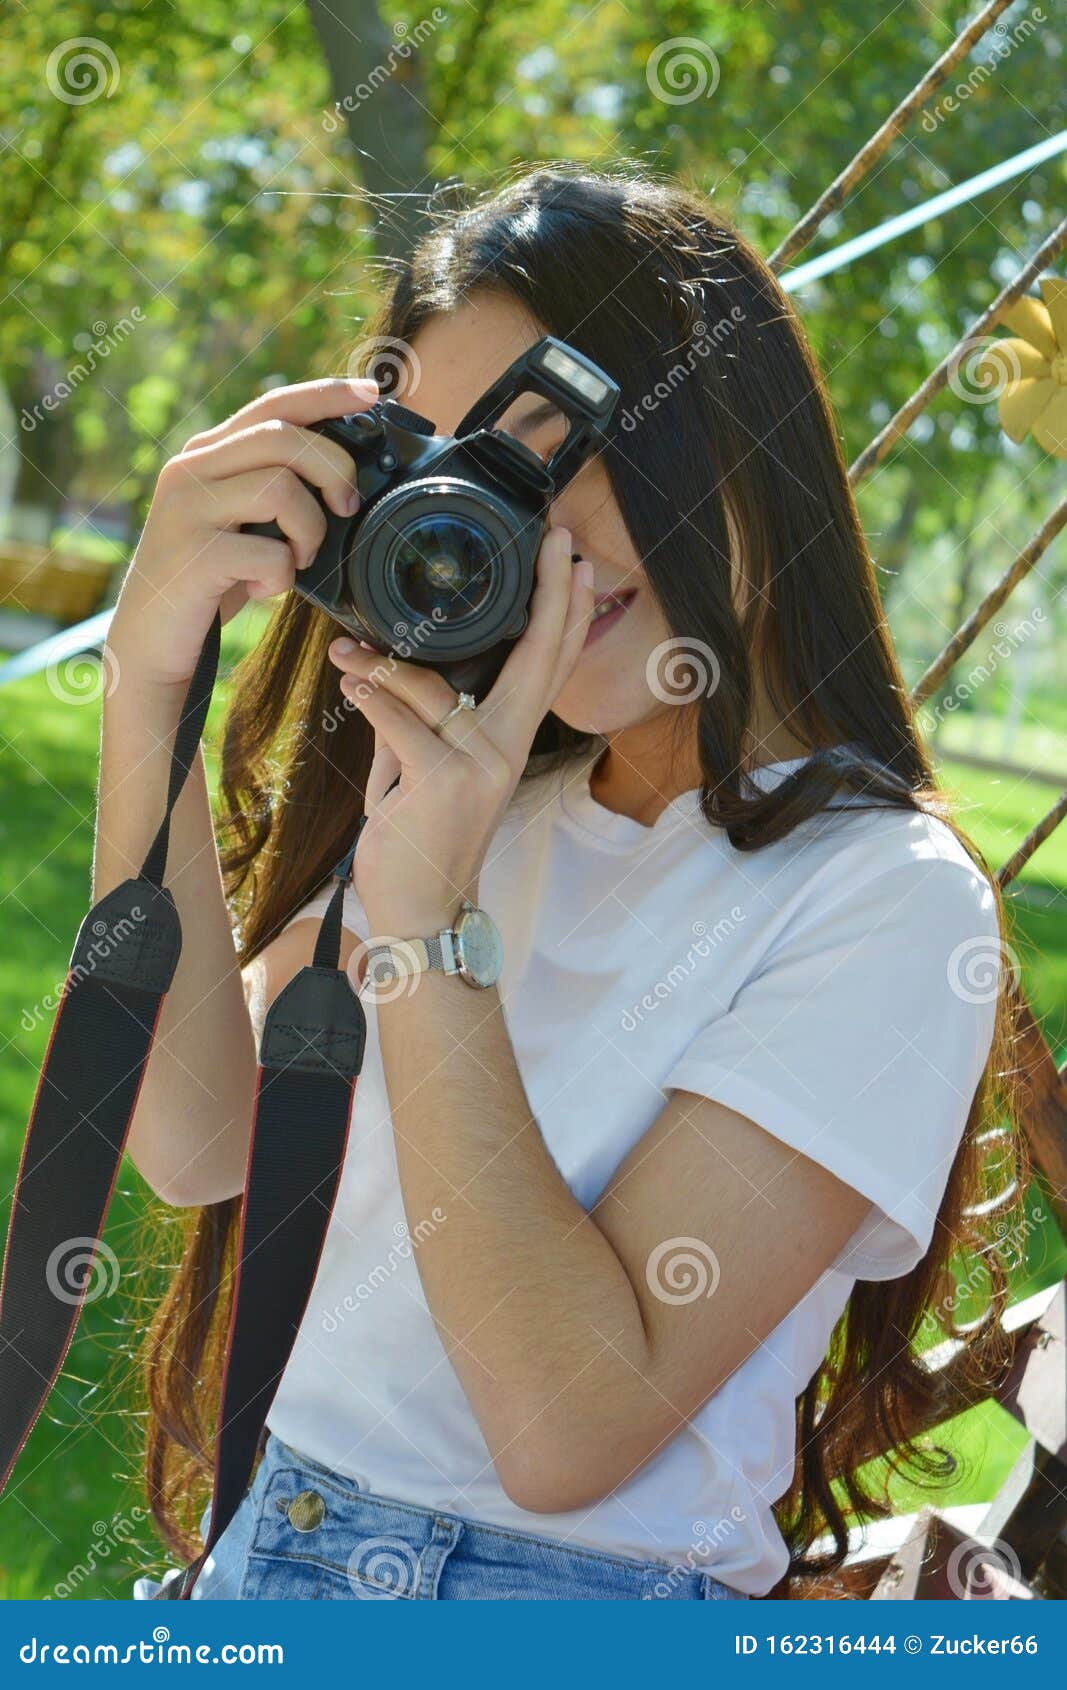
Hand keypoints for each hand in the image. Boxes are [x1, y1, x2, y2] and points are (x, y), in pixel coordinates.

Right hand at [107, 377, 378, 691]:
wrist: (150, 640)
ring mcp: (187, 510)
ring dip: (309, 530)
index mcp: (208, 454)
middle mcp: (191, 470)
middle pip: (282, 436)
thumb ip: (272, 491)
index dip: (327, 394)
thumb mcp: (241, 524)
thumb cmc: (210, 582)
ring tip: (296, 559)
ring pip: (279, 487)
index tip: (372, 392)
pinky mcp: (192, 555)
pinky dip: (281, 576)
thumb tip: (347, 482)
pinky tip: (260, 590)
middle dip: (334, 470)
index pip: (273, 405)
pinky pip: (268, 553)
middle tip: (346, 508)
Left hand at [328, 526, 593, 933]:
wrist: (419, 911)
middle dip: (548, 593)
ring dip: (382, 665)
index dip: (565, 611)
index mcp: (509, 740)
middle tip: (552, 538)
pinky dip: (368, 697)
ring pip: (433, 688)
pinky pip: (397, 720)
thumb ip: (418, 720)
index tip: (572, 559)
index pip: (547, 665)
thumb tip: (389, 670)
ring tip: (345, 651)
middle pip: (537, 657)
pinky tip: (349, 682)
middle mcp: (507, 748)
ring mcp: (479, 765)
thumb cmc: (421, 841)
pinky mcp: (441, 780)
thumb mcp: (423, 770)